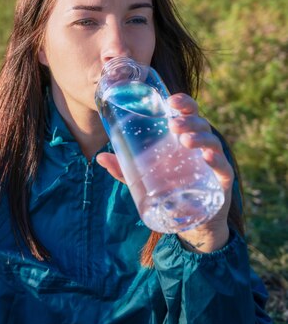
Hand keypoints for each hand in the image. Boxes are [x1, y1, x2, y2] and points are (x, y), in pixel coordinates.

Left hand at [97, 93, 231, 252]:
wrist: (193, 223)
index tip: (171, 101)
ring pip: (212, 142)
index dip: (183, 104)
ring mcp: (214, 163)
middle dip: (188, 120)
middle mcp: (201, 147)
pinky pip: (224, 167)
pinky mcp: (222, 181)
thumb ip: (123, 169)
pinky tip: (208, 157)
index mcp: (184, 139)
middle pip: (200, 124)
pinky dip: (217, 161)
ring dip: (200, 138)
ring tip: (185, 140)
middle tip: (174, 125)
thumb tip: (99, 157)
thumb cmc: (170, 192)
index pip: (188, 114)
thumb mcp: (144, 179)